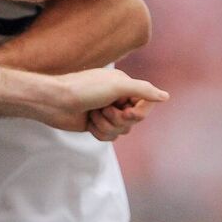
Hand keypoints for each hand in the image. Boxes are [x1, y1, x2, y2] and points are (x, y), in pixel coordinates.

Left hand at [32, 67, 168, 132]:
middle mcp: (118, 98)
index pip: (145, 103)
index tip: (127, 112)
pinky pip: (110, 136)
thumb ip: (143, 90)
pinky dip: (99, 132)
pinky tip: (88, 122)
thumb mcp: (117, 86)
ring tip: (93, 115)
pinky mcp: (97, 124)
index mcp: (125, 85)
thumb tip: (166, 96)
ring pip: (122, 130)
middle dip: (118, 119)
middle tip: (104, 110)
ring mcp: (107, 112)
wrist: (54, 102)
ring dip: (107, 125)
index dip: (138, 112)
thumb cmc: (83, 89)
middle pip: (134, 120)